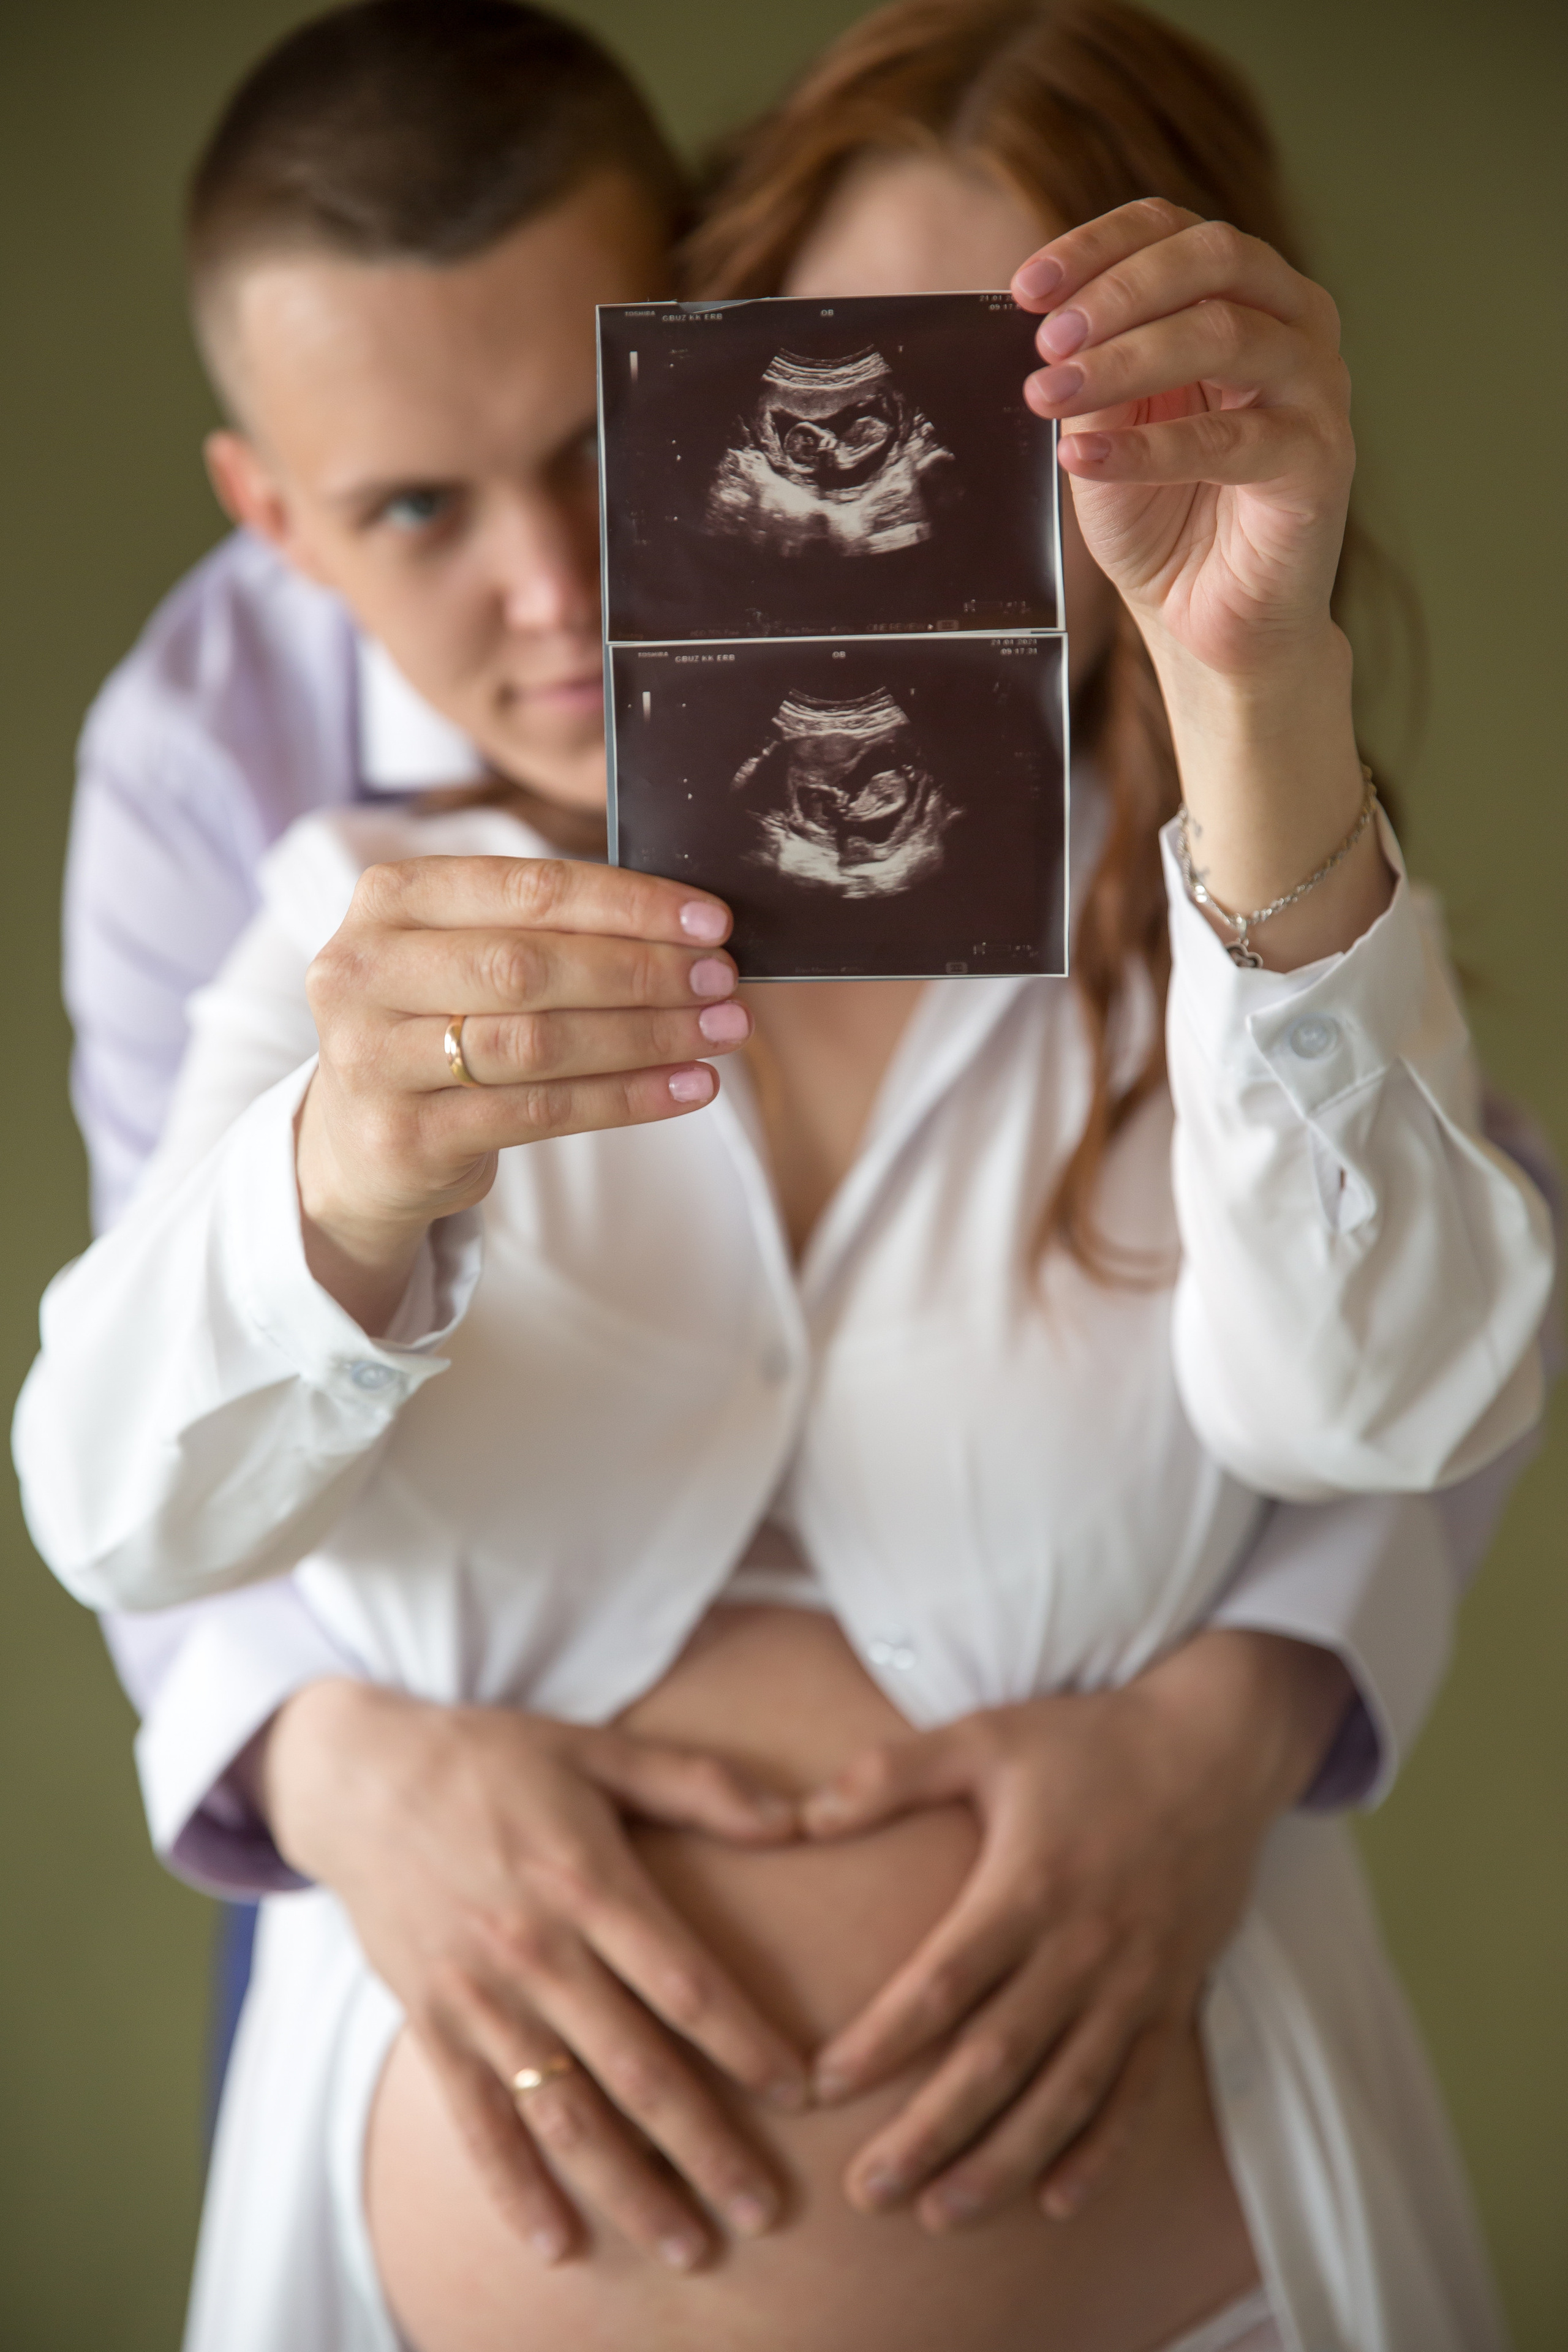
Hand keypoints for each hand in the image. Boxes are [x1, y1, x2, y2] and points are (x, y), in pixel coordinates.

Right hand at [258, 1681, 807, 2267]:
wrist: (362, 1777)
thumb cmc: (496, 1758)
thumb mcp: (599, 1748)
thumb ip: (698, 1783)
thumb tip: (798, 1814)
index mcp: (587, 1880)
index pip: (682, 1981)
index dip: (745, 2041)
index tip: (802, 2095)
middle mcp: (536, 1949)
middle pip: (635, 2066)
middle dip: (705, 2145)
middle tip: (766, 2209)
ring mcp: (479, 1995)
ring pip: (563, 2110)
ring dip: (627, 2186)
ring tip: (688, 2245)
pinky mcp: (430, 2024)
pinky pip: (475, 2120)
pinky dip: (513, 2187)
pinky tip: (557, 2244)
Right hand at [297, 857, 749, 1327]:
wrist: (358, 1146)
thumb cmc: (438, 1027)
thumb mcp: (464, 956)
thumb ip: (546, 930)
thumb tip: (688, 931)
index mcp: (388, 900)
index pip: (527, 888)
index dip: (627, 904)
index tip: (710, 922)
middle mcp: (364, 971)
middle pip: (530, 966)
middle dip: (642, 971)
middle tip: (723, 980)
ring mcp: (374, 1058)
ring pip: (538, 1042)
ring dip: (646, 1035)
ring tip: (721, 1031)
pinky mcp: (404, 1137)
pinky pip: (540, 1111)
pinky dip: (627, 1098)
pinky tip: (689, 1088)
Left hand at [802, 1631, 1351, 2230]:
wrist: (1218, 1746)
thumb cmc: (1087, 1740)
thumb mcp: (985, 1734)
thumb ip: (892, 1773)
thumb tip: (801, 1815)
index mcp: (1028, 1884)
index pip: (946, 1981)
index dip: (885, 2039)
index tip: (823, 2084)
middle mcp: (1082, 1946)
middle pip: (998, 2059)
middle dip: (930, 2132)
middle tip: (868, 2190)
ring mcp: (1133, 1981)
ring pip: (1065, 2094)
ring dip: (1005, 2161)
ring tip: (942, 2213)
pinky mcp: (1172, 1999)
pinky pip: (1137, 2092)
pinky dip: (1100, 2152)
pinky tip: (1057, 2201)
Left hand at [1013, 198, 1351, 675]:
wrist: (1212, 623)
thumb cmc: (1166, 517)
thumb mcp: (1110, 428)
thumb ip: (1095, 372)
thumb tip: (1055, 327)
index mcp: (1242, 298)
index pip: (1174, 231)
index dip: (1098, 247)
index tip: (1026, 288)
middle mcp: (1292, 326)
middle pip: (1215, 257)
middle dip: (1118, 291)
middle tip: (1048, 339)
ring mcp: (1315, 390)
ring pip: (1226, 335)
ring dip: (1125, 360)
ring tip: (1050, 395)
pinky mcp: (1319, 462)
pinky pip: (1228, 441)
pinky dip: (1147, 448)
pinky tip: (1082, 458)